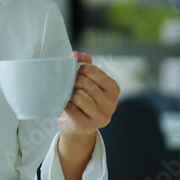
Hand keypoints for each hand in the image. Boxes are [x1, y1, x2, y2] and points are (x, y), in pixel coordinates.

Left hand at [56, 51, 119, 179]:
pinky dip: (65, 105)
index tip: (77, 73)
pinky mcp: (87, 126)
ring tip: (71, 97)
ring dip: (70, 95)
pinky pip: (71, 109)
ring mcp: (101, 117)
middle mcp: (111, 104)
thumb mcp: (87, 80)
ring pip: (79, 96)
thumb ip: (85, 64)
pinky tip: (68, 106)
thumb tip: (77, 54)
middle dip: (74, 81)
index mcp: (114, 89)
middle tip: (71, 85)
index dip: (81, 69)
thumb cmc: (83, 98)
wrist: (77, 125)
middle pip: (85, 83)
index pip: (93, 71)